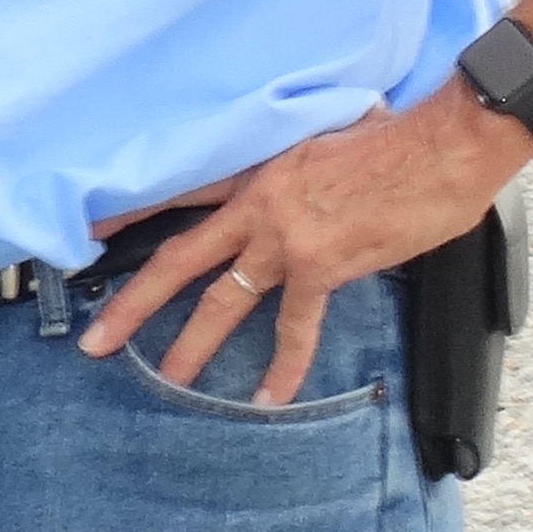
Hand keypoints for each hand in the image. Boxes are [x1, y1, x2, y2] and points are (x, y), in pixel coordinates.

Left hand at [77, 87, 521, 405]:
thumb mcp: (332, 134)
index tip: (91, 234)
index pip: (180, 191)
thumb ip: (305, 160)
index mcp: (258, 169)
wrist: (441, 144)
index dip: (133, 213)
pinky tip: (268, 397)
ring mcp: (284, 237)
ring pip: (222, 298)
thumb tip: (312, 164)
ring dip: (191, 344)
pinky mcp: (321, 265)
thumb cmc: (399, 137)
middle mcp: (258, 203)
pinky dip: (282, 366)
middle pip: (178, 257)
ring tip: (165, 379)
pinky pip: (294, 327)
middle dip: (133, 301)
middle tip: (95, 339)